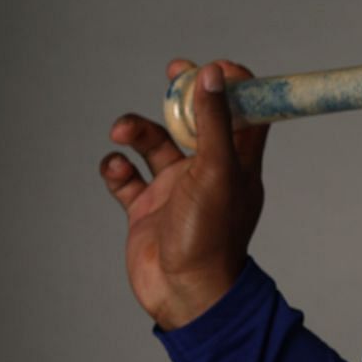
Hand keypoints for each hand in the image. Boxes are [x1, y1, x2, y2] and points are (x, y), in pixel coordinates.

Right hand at [101, 58, 268, 329]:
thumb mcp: (217, 171)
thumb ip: (215, 122)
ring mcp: (175, 189)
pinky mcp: (147, 209)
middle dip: (182, 95)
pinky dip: (116, 168)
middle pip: (196, 120)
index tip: (213, 67)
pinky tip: (116, 169)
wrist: (185, 294)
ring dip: (137, 129)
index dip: (233, 86)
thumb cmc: (211, 237)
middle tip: (173, 71)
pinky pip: (126, 178)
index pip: (245, 112)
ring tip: (122, 130)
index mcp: (237, 161)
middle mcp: (207, 171)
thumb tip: (216, 73)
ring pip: (155, 144)